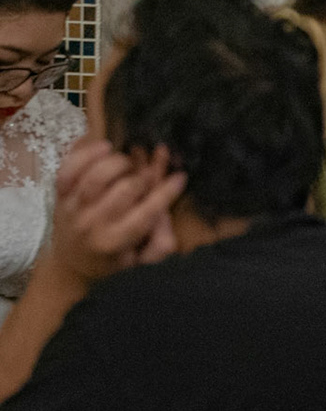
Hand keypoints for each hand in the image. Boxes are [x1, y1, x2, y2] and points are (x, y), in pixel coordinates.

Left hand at [47, 141, 186, 285]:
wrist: (70, 264)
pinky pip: (69, 169)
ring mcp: (73, 207)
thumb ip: (161, 243)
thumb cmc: (111, 260)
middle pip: (126, 189)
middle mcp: (93, 223)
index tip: (180, 177)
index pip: (147, 211)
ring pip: (96, 176)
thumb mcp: (141, 261)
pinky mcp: (59, 194)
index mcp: (115, 240)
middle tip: (151, 172)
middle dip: (145, 176)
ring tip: (129, 161)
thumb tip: (165, 214)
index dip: (167, 191)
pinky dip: (87, 153)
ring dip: (120, 162)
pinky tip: (105, 146)